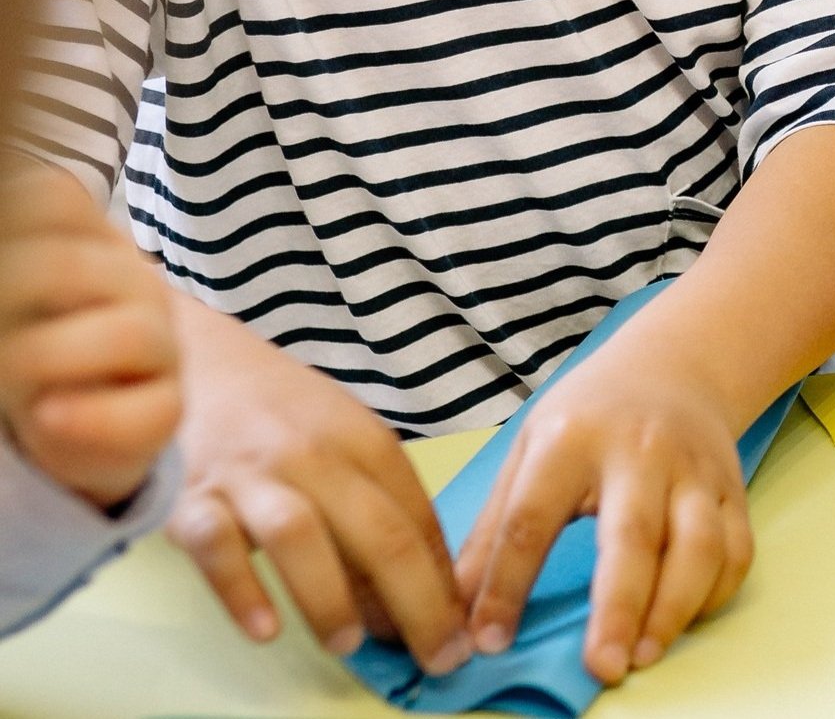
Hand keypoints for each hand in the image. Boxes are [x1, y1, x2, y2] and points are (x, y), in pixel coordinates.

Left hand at [0, 169, 180, 506]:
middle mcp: (134, 284)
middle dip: (14, 292)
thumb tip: (6, 185)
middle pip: (72, 267)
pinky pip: (148, 412)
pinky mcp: (166, 408)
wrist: (76, 422)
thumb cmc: (35, 352)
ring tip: (7, 374)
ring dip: (47, 356)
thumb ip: (24, 263)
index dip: (10, 221)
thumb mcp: (22, 297)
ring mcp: (161, 344)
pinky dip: (91, 416)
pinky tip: (47, 415)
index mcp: (93, 244)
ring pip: (126, 332)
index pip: (51, 200)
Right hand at [166, 295, 469, 671]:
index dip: (443, 579)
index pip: (417, 516)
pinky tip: (265, 630)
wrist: (191, 358)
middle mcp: (315, 455)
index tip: (462, 631)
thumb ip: (374, 508)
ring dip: (332, 597)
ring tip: (352, 646)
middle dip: (417, 601)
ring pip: (302, 535)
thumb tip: (410, 595)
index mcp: (364, 441)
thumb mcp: (342, 441)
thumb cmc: (280, 415)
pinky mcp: (191, 497)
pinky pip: (217, 545)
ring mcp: (252, 475)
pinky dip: (241, 589)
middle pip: (378, 530)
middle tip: (439, 657)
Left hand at [456, 323, 753, 686]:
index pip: (532, 519)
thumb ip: (491, 529)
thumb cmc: (588, 416)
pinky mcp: (733, 488)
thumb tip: (449, 612)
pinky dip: (716, 594)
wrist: (674, 364)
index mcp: (572, 439)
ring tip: (644, 656)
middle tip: (601, 667)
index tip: (487, 643)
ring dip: (675, 607)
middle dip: (619, 606)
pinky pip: (736, 549)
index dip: (506, 585)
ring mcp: (695, 469)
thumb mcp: (528, 449)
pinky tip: (683, 622)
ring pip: (700, 544)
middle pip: (633, 534)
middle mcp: (640, 450)